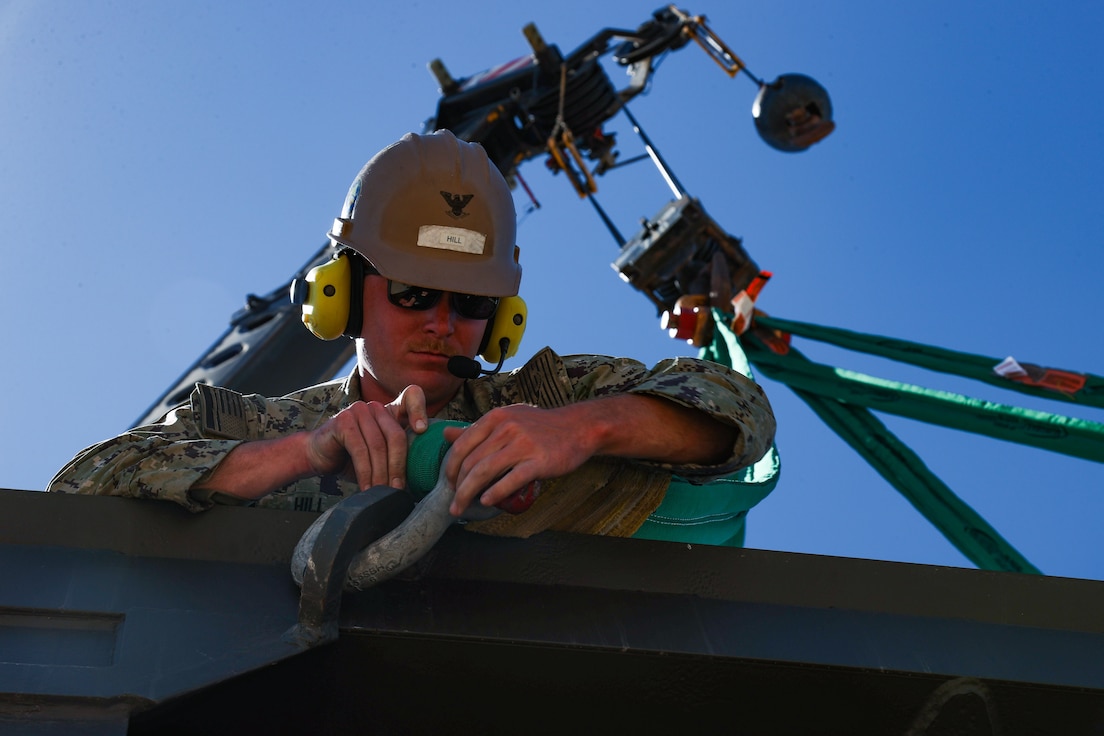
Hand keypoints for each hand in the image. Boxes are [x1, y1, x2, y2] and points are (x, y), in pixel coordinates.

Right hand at [305, 385, 429, 489]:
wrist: (318, 456)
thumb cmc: (352, 458)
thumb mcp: (381, 455)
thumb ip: (399, 456)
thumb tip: (423, 478)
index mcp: (390, 410)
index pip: (412, 396)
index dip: (420, 410)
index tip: (423, 431)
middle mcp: (375, 407)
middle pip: (396, 435)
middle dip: (398, 466)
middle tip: (398, 490)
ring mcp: (358, 411)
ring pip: (378, 446)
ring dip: (381, 474)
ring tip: (383, 493)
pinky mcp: (343, 421)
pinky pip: (360, 450)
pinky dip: (365, 472)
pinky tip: (367, 488)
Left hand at [442, 404, 594, 515]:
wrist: (578, 428)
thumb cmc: (540, 427)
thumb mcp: (507, 420)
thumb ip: (477, 430)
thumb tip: (445, 435)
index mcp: (495, 418)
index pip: (462, 445)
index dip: (450, 468)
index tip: (448, 484)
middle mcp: (506, 428)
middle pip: (471, 461)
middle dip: (457, 487)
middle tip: (453, 503)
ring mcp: (522, 444)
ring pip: (484, 471)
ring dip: (468, 494)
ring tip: (462, 508)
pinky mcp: (538, 461)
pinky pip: (510, 480)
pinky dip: (494, 493)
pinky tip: (487, 502)